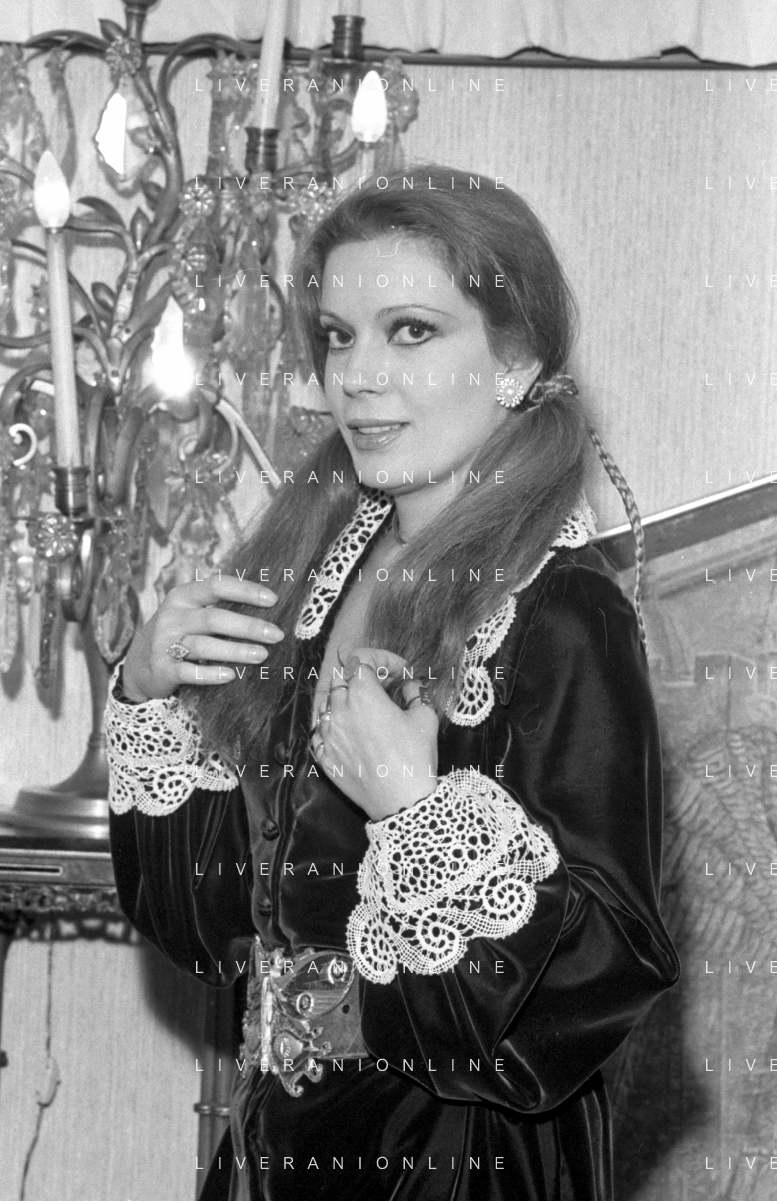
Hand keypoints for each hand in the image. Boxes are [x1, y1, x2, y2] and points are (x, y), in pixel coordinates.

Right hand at [121, 574, 282, 701]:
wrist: (139, 662)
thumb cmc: (179, 632)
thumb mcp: (191, 612)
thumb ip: (219, 607)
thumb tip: (267, 608)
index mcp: (183, 596)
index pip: (216, 586)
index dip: (245, 591)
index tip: (273, 600)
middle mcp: (173, 617)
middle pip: (214, 618)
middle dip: (248, 626)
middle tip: (276, 635)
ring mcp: (165, 643)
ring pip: (203, 645)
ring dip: (235, 650)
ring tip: (261, 655)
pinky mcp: (163, 668)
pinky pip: (188, 672)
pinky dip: (210, 674)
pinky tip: (231, 675)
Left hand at [310, 647, 439, 821]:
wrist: (401, 802)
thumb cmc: (415, 757)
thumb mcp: (425, 718)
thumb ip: (416, 693)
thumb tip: (410, 685)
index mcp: (364, 694)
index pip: (361, 660)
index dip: (381, 659)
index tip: (397, 672)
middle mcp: (340, 709)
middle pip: (341, 680)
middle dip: (361, 678)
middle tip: (382, 689)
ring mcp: (328, 734)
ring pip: (327, 705)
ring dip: (344, 702)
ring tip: (364, 712)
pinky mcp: (323, 756)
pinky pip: (320, 733)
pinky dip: (332, 728)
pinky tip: (348, 734)